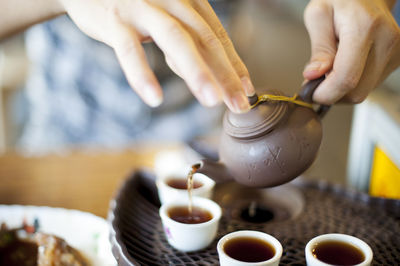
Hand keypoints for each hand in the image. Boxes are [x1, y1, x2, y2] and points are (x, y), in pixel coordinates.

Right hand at [58, 0, 254, 112]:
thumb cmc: (133, 5)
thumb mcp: (164, 18)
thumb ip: (184, 42)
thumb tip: (201, 74)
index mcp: (187, 0)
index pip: (217, 36)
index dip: (234, 65)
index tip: (246, 92)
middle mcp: (171, 0)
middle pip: (204, 39)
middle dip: (225, 74)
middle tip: (238, 105)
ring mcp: (143, 8)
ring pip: (175, 40)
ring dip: (196, 72)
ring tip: (212, 102)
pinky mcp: (115, 20)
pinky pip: (130, 50)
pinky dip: (142, 74)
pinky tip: (154, 98)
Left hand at [303, 0, 399, 103]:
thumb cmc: (339, 0)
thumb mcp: (318, 16)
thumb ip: (319, 48)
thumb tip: (314, 75)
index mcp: (364, 28)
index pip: (346, 78)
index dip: (325, 93)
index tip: (310, 93)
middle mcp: (386, 41)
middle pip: (356, 92)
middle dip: (331, 93)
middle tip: (316, 81)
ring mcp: (395, 52)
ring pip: (363, 92)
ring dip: (341, 89)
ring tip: (331, 67)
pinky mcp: (396, 60)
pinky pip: (369, 85)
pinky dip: (352, 83)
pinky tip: (345, 65)